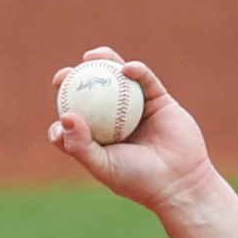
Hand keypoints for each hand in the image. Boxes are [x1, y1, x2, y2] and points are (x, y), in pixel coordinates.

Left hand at [45, 47, 237, 237]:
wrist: (180, 181)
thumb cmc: (138, 179)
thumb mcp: (103, 166)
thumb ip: (80, 145)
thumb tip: (63, 116)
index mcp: (99, 140)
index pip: (74, 121)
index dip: (61, 108)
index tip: (56, 105)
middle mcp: (115, 122)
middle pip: (91, 95)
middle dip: (74, 81)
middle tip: (63, 74)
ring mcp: (137, 109)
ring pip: (117, 81)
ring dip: (103, 64)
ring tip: (90, 56)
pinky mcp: (159, 100)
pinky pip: (146, 81)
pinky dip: (136, 71)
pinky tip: (126, 67)